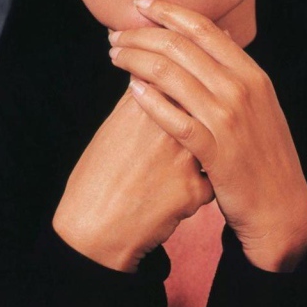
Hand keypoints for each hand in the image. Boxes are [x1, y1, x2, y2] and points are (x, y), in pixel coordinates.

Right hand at [53, 86, 213, 273]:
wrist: (93, 229)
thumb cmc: (97, 178)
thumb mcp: (112, 128)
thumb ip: (136, 100)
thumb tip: (148, 76)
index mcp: (144, 107)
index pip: (179, 80)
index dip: (182, 92)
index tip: (176, 104)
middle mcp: (168, 128)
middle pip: (199, 110)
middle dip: (194, 122)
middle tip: (170, 145)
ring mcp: (185, 159)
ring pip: (213, 141)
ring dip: (204, 149)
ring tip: (172, 168)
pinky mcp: (195, 191)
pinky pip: (211, 178)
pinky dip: (199, 184)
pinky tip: (175, 193)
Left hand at [107, 0, 306, 271]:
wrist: (281, 206)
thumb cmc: (262, 155)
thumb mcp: (258, 104)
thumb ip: (234, 71)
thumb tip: (214, 35)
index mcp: (252, 74)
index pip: (203, 29)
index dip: (168, 12)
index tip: (140, 5)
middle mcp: (242, 90)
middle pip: (181, 47)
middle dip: (142, 35)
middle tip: (116, 36)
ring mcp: (229, 120)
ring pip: (172, 76)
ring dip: (137, 61)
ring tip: (115, 57)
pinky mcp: (216, 151)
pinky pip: (175, 119)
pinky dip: (151, 101)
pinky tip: (131, 90)